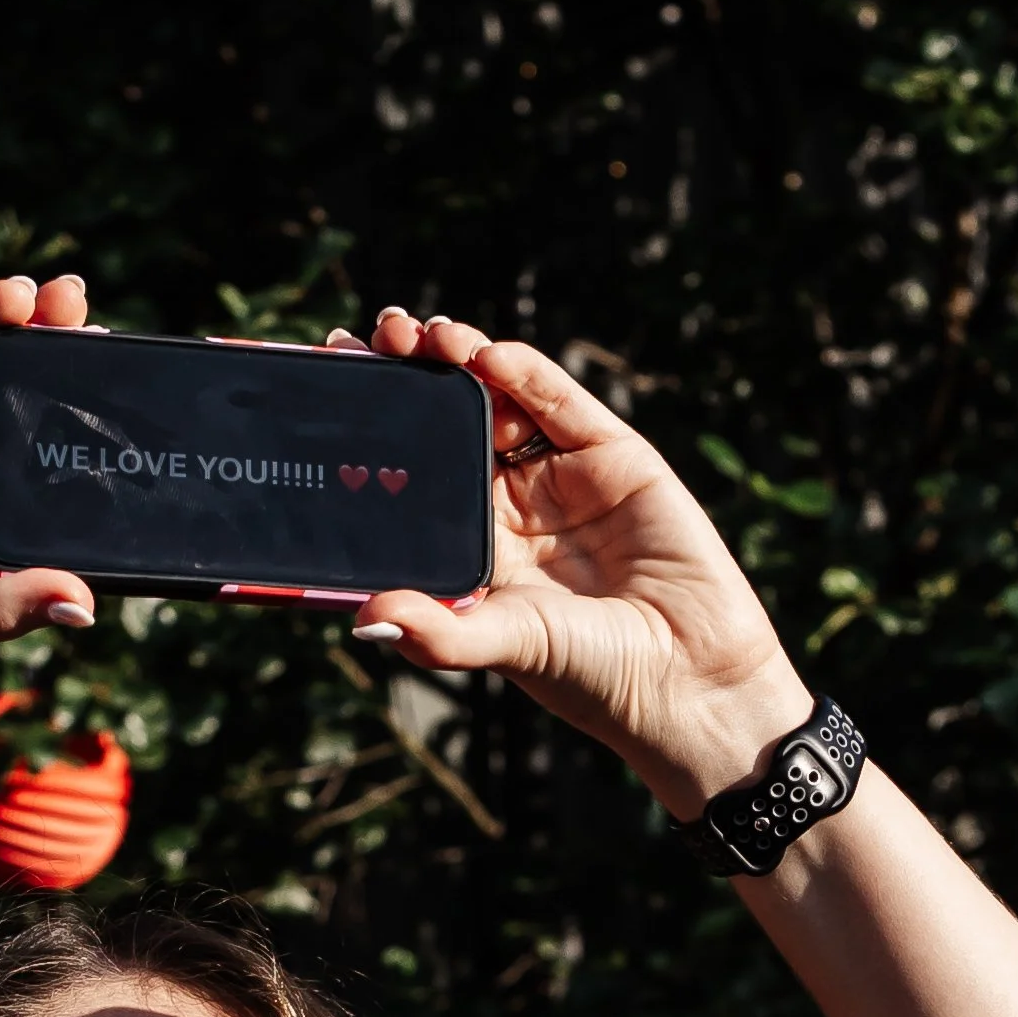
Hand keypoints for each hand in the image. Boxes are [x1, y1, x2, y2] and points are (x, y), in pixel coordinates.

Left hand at [338, 308, 810, 814]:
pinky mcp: (613, 455)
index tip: (329, 389)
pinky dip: (523, 373)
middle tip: (363, 341)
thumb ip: (438, 631)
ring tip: (422, 337)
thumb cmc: (592, 675)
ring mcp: (560, 475)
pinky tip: (487, 356)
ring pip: (498, 399)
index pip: (409, 474)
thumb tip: (363, 619)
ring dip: (457, 361)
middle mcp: (509, 503)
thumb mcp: (503, 647)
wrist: (688, 679)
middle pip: (445, 423)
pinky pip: (558, 403)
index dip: (372, 431)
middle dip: (405, 378)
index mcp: (470, 546)